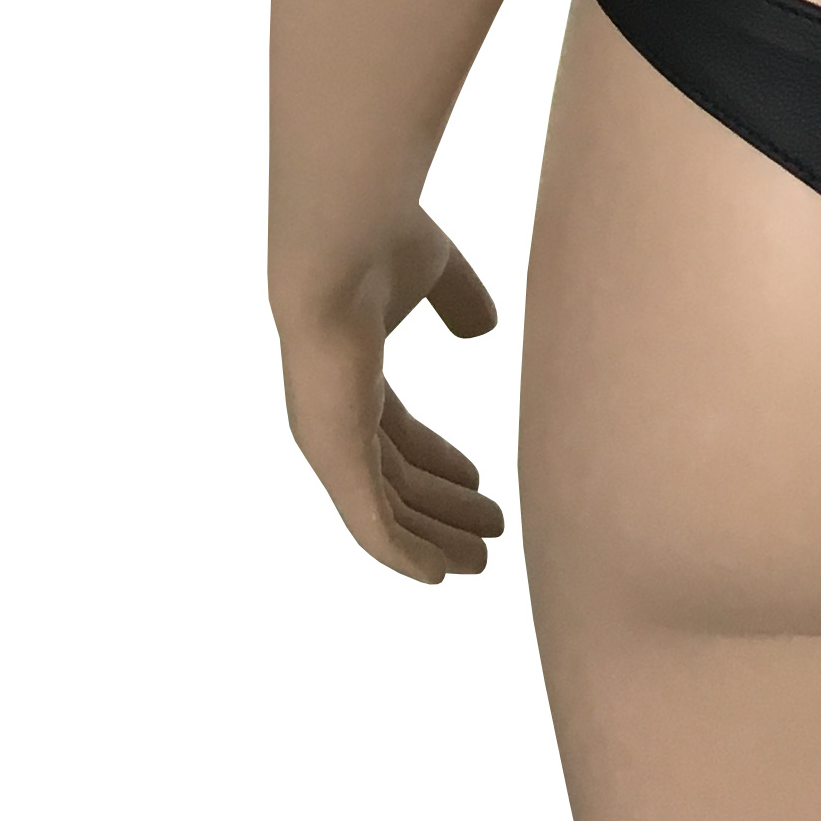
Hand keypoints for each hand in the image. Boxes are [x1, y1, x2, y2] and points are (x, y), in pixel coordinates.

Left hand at [276, 207, 507, 582]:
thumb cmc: (378, 245)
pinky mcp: (335, 459)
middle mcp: (336, 419)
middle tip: (489, 531)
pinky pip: (370, 524)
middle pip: (395, 481)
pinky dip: (403, 555)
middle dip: (441, 508)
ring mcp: (331, 443)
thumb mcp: (434, 272)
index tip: (480, 480)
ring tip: (481, 559)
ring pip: (386, 512)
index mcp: (353, 378)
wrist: (337, 248)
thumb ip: (458, 299)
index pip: (398, 436)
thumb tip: (484, 327)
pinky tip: (438, 575)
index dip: (439, 463)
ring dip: (433, 538)